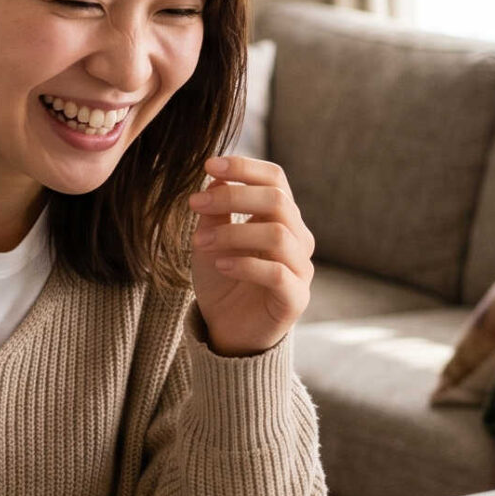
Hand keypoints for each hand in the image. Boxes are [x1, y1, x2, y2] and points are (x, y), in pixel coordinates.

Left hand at [186, 155, 314, 356]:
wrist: (228, 330)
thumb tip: (215, 176)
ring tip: (198, 242)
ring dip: (232, 233)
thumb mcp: (211, 239)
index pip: (275, 179)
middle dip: (233, 196)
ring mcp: (300, 268)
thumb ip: (215, 211)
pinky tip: (219, 264)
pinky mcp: (295, 298)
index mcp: (280, 218)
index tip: (208, 165)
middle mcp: (297, 238)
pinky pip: (277, 273)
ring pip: (276, 234)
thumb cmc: (222, 280)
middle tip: (194, 204)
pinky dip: (245, 264)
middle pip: (277, 200)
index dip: (245, 167)